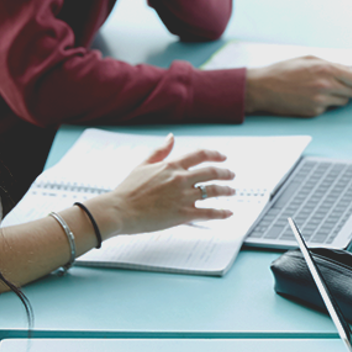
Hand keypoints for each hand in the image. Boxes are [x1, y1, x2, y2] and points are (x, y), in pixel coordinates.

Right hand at [92, 134, 235, 237]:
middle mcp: (180, 179)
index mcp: (171, 166)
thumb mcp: (142, 165)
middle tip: (232, 175)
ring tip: (232, 191)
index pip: (200, 155)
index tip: (223, 157)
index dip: (215, 154)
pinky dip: (221, 213)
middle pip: (211, 172)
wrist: (119, 210)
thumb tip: (171, 137)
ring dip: (226, 190)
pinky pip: (208, 212)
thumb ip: (159, 151)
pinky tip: (228, 213)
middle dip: (225, 173)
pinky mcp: (183, 214)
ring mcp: (183, 196)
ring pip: (213, 191)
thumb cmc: (127, 190)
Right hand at [244, 57, 351, 116]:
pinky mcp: (314, 112)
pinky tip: (315, 96)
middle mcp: (325, 86)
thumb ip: (333, 64)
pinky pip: (329, 108)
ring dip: (343, 96)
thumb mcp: (309, 60)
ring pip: (344, 102)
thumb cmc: (284, 71)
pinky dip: (327, 103)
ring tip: (330, 89)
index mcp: (325, 69)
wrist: (263, 88)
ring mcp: (320, 101)